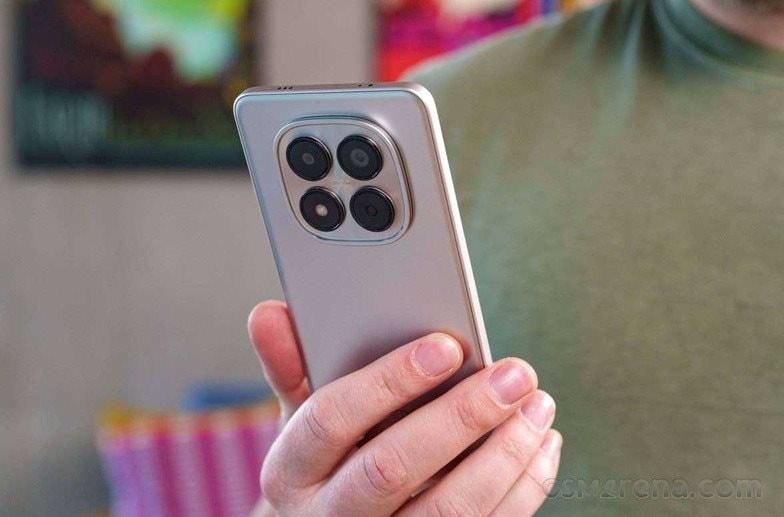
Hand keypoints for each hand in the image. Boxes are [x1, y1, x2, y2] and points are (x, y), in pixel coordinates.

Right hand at [248, 300, 561, 515]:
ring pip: (447, 512)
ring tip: (537, 406)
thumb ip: (291, 367)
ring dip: (504, 456)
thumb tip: (268, 312)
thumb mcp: (300, 420)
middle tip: (513, 376)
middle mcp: (328, 516)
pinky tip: (541, 445)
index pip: (328, 421)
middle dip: (460, 418)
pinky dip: (523, 490)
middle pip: (391, 470)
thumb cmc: (324, 467)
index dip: (386, 382)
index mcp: (290, 470)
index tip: (446, 345)